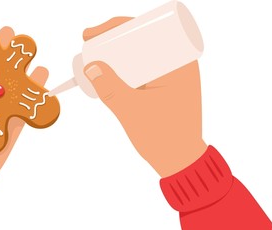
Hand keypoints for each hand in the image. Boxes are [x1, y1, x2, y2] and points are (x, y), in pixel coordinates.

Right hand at [83, 18, 206, 176]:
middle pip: (143, 37)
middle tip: (89, 42)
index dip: (118, 25)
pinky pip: (142, 67)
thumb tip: (90, 67)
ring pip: (141, 52)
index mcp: (181, 62)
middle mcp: (180, 63)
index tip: (94, 34)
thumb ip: (110, 89)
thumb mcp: (132, 111)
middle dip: (113, 37)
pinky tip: (108, 67)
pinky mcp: (164, 85)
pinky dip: (124, 65)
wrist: (179, 161)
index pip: (148, 29)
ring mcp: (172, 74)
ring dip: (117, 51)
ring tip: (94, 55)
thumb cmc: (165, 138)